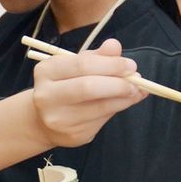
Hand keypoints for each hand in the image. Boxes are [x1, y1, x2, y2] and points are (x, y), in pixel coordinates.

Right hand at [31, 39, 145, 146]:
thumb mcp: (76, 66)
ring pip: (99, 107)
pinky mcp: (72, 135)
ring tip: (135, 91)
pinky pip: (101, 121)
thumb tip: (115, 46)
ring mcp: (58, 119)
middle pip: (88, 87)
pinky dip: (117, 109)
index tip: (130, 65)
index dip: (111, 64)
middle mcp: (46, 96)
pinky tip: (122, 102)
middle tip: (136, 79)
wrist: (44, 121)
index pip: (82, 64)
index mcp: (46, 71)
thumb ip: (96, 56)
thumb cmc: (64, 86)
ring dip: (124, 98)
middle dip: (118, 83)